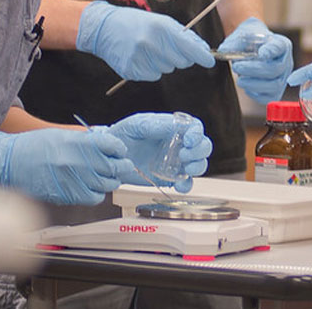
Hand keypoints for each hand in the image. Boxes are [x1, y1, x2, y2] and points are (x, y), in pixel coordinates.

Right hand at [0, 128, 127, 205]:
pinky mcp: (68, 195)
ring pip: (107, 185)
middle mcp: (77, 161)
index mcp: (77, 142)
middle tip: (122, 166)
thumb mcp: (62, 135)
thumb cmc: (32, 147)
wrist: (10, 162)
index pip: (112, 145)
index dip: (119, 149)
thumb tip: (105, 144)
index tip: (120, 151)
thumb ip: (85, 140)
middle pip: (113, 167)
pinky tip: (92, 187)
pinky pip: (94, 198)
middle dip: (121, 167)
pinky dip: (97, 193)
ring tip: (106, 177)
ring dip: (110, 181)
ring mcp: (73, 179)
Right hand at [76, 1, 215, 80]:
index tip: (210, 61)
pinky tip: (140, 57)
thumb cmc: (136, 23)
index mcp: (161, 28)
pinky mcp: (132, 71)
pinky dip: (150, 69)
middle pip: (181, 62)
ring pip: (167, 70)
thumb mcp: (161, 21)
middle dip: (179, 57)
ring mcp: (140, 58)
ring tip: (148, 49)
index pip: (190, 48)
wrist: (104, 28)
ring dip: (163, 62)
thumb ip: (183, 36)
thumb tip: (203, 50)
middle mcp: (151, 43)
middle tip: (165, 46)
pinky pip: (153, 76)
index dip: (203, 57)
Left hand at [98, 112, 212, 192]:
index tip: (188, 141)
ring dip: (198, 167)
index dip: (197, 134)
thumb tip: (176, 125)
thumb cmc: (122, 135)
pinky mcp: (169, 178)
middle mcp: (178, 144)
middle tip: (185, 156)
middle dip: (199, 152)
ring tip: (186, 169)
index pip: (194, 128)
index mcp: (172, 128)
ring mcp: (175, 162)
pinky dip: (187, 186)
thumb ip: (156, 124)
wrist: (109, 157)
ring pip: (198, 164)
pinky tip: (180, 186)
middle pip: (202, 146)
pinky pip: (185, 183)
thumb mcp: (137, 125)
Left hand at [220, 17, 292, 103]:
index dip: (271, 51)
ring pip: (274, 86)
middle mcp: (286, 62)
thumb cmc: (249, 41)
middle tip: (236, 67)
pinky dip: (255, 94)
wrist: (250, 49)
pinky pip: (268, 98)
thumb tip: (226, 50)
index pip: (279, 47)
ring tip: (239, 80)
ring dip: (253, 84)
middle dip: (253, 70)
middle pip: (275, 69)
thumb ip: (236, 41)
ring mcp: (282, 78)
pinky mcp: (275, 91)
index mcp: (281, 44)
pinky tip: (246, 86)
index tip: (261, 53)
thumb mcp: (242, 35)